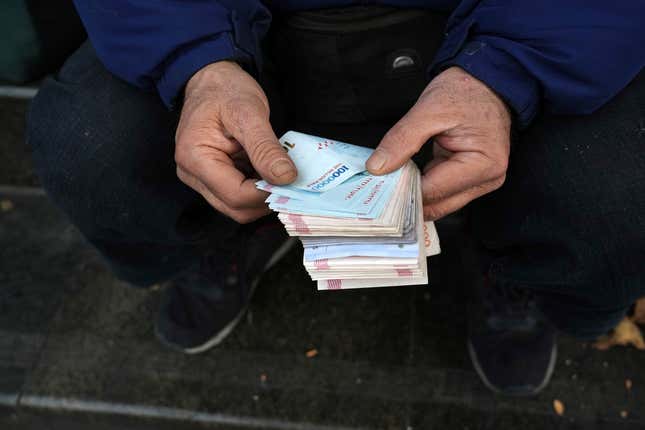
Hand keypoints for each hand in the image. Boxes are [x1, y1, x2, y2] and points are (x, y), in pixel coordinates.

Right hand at [175, 61, 296, 223]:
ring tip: (277, 171)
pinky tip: (268, 171)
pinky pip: (237, 195)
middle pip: (235, 209)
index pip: (235, 196)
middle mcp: (192, 175)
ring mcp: (199, 179)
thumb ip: (265, 148)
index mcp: (195, 158)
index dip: (266, 194)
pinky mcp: (210, 178)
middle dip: (265, 199)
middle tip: (289, 179)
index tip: (291, 180)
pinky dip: (257, 189)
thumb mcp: (250, 112)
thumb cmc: (226, 89)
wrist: (211, 78)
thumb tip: (286, 178)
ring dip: (262, 195)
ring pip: (237, 207)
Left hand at [366, 67, 510, 219]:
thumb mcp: (428, 110)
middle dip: (406, 199)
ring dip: (413, 194)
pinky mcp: (470, 178)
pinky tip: (403, 177)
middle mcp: (487, 179)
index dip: (402, 191)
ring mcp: (480, 181)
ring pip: (438, 203)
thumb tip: (377, 167)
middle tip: (376, 189)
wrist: (486, 80)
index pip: (434, 191)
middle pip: (437, 205)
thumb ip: (401, 140)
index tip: (375, 186)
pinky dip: (421, 185)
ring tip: (387, 182)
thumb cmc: (466, 90)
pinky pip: (441, 191)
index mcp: (484, 164)